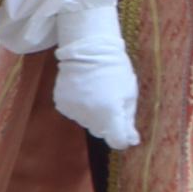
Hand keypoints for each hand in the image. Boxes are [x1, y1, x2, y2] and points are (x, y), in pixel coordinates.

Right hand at [50, 11, 139, 148]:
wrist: (88, 49)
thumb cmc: (115, 70)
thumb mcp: (129, 94)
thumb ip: (129, 120)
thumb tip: (131, 141)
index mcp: (110, 113)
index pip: (117, 141)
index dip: (122, 137)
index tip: (125, 129)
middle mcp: (89, 116)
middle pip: (101, 132)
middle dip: (108, 123)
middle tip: (111, 102)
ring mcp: (72, 110)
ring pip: (87, 122)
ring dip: (93, 115)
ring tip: (96, 93)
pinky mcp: (61, 103)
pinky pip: (74, 113)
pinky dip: (80, 107)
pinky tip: (83, 92)